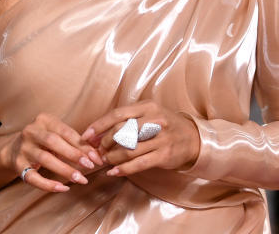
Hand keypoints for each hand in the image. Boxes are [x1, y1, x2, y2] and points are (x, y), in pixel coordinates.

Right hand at [4, 113, 102, 192]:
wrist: (13, 149)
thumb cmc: (43, 141)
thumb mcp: (55, 134)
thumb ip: (73, 141)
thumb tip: (95, 154)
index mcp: (43, 120)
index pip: (65, 131)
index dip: (81, 144)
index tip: (95, 157)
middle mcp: (31, 131)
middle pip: (53, 142)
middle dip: (73, 154)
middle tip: (90, 166)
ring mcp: (23, 148)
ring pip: (45, 159)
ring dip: (65, 170)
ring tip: (80, 179)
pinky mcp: (18, 165)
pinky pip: (33, 177)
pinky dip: (48, 184)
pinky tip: (63, 188)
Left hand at [82, 100, 200, 177]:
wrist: (192, 138)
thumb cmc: (164, 125)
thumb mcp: (149, 114)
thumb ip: (127, 120)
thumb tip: (96, 133)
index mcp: (147, 107)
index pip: (117, 115)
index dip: (99, 126)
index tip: (86, 135)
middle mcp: (154, 120)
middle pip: (121, 131)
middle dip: (104, 143)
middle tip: (98, 151)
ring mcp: (160, 138)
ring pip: (128, 149)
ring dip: (112, 157)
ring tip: (106, 161)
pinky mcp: (164, 155)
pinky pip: (138, 163)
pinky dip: (123, 169)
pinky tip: (114, 171)